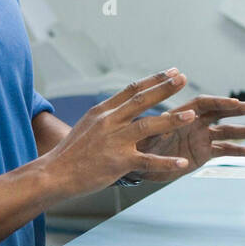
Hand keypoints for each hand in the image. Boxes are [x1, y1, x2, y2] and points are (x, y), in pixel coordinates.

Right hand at [43, 69, 208, 194]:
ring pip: (148, 126)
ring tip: (191, 115)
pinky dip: (166, 162)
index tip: (171, 71)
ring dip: (172, 120)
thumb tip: (126, 106)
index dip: (154, 79)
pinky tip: (181, 163)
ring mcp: (114, 141)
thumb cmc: (72, 152)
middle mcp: (109, 122)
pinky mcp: (118, 162)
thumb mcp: (88, 125)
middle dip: (165, 88)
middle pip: (142, 100)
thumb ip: (109, 116)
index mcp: (103, 111)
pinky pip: (147, 161)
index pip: (132, 89)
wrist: (53, 174)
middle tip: (183, 78)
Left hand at [133, 94, 244, 181]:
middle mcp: (195, 123)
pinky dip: (239, 151)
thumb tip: (181, 117)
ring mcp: (201, 137)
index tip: (236, 102)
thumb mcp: (149, 137)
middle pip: (222, 112)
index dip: (221, 102)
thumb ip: (164, 127)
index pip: (206, 104)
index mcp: (183, 114)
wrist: (138, 165)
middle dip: (240, 110)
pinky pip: (225, 150)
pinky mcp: (203, 153)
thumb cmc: (139, 146)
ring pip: (228, 131)